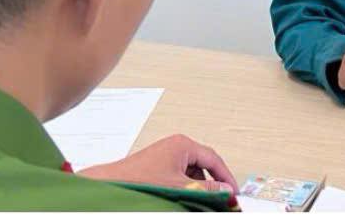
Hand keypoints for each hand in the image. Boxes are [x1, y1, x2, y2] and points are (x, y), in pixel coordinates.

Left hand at [78, 134, 237, 192]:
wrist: (112, 184)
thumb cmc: (138, 178)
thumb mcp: (180, 186)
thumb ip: (206, 189)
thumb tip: (224, 190)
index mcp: (183, 144)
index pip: (213, 158)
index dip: (225, 176)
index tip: (232, 190)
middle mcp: (175, 146)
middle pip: (204, 163)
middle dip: (212, 181)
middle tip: (220, 195)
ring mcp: (167, 154)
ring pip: (192, 170)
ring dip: (198, 185)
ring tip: (200, 198)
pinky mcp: (159, 164)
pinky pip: (180, 173)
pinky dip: (186, 185)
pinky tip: (184, 196)